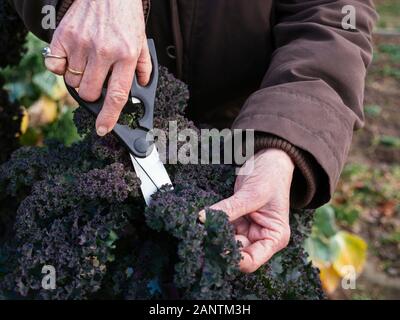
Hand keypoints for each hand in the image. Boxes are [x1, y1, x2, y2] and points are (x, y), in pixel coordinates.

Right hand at [45, 0, 150, 135]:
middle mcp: (103, 52)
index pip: (117, 96)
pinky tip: (72, 59)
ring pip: (72, 82)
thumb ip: (145, 67)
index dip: (108, 117)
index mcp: (126, 56)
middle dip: (93, 94)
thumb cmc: (125, 17)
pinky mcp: (64, 36)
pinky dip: (61, 68)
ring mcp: (81, 44)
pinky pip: (54, 66)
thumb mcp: (142, 41)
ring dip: (79, 79)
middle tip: (98, 80)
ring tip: (88, 63)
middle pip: (89, 93)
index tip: (102, 129)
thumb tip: (142, 87)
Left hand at [200, 149, 293, 272]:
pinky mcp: (236, 220)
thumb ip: (230, 208)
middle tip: (202, 238)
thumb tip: (203, 219)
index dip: (233, 259)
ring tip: (200, 230)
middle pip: (236, 253)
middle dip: (219, 246)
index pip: (252, 261)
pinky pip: (221, 227)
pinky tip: (202, 222)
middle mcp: (261, 238)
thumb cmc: (271, 176)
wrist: (270, 159)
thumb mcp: (253, 194)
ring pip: (225, 241)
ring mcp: (247, 229)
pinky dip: (212, 225)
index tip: (215, 248)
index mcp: (274, 237)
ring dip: (213, 236)